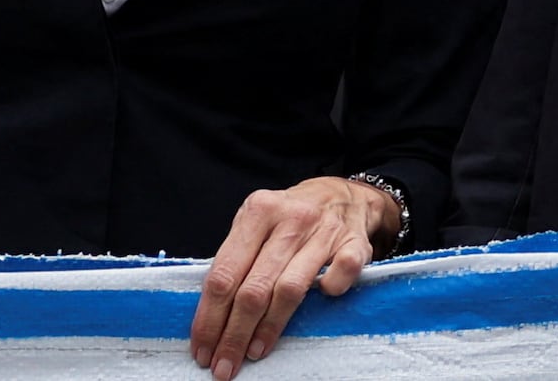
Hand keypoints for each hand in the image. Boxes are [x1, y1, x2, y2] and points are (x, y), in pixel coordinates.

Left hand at [190, 175, 395, 373]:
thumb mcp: (255, 223)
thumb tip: (209, 317)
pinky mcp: (355, 242)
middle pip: (253, 288)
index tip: (201, 350)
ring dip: (268, 329)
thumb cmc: (288, 218)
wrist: (341, 195)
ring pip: (289, 289)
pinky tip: (318, 304)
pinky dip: (329, 291)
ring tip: (253, 353)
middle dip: (233, 334)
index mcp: (258, 210)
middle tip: (223, 366)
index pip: (224, 274)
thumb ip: (236, 258)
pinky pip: (341, 273)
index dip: (209, 318)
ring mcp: (325, 230)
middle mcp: (290, 218)